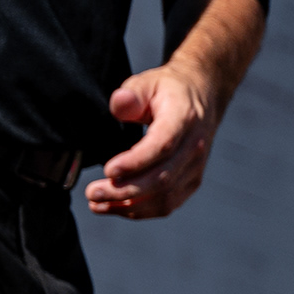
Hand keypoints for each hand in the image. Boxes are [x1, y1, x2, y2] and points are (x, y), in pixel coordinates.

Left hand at [87, 63, 220, 217]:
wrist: (201, 97)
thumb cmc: (168, 91)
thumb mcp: (147, 83)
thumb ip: (131, 94)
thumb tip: (119, 104)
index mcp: (184, 119)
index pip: (162, 146)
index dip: (135, 162)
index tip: (108, 170)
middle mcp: (195, 147)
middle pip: (162, 177)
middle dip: (125, 190)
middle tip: (92, 192)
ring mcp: (196, 167)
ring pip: (165, 197)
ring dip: (129, 205)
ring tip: (97, 203)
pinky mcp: (191, 181)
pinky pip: (168, 204)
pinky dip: (140, 210)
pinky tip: (115, 207)